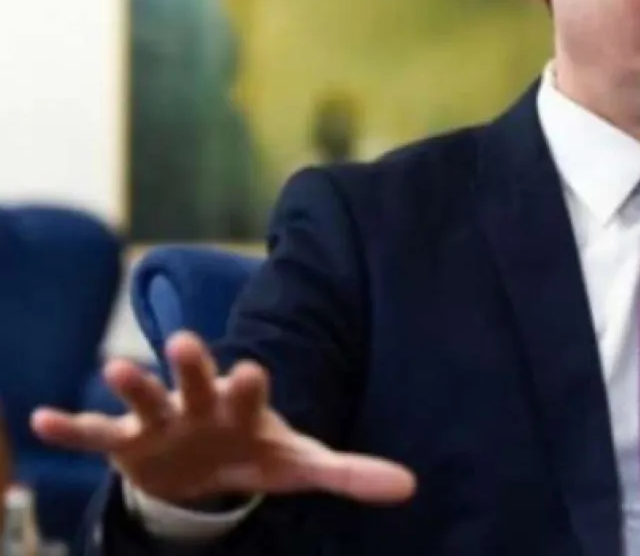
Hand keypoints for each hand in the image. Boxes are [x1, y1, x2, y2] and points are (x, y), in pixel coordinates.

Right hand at [31, 331, 415, 507]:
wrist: (207, 466)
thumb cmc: (257, 454)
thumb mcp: (301, 466)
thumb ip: (350, 473)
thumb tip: (411, 487)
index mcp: (245, 407)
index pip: (250, 390)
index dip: (250, 382)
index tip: (252, 369)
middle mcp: (201, 404)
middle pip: (196, 379)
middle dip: (190, 365)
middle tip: (183, 341)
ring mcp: (161, 420)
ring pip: (145, 398)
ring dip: (131, 384)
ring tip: (113, 367)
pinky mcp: (127, 442)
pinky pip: (95, 433)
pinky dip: (70, 427)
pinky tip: (40, 420)